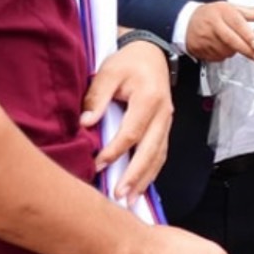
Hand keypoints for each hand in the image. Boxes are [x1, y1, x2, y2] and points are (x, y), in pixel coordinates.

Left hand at [85, 39, 174, 201]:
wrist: (152, 54)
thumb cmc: (128, 63)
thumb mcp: (109, 72)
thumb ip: (97, 96)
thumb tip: (86, 122)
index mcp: (149, 99)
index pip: (132, 132)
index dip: (115, 151)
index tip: (97, 165)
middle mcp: (164, 113)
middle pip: (151, 150)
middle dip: (135, 175)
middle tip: (120, 195)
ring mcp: (167, 122)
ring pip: (159, 156)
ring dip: (145, 179)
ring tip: (131, 199)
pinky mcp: (165, 128)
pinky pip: (161, 153)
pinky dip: (151, 172)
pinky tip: (141, 187)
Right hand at [185, 2, 253, 62]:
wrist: (187, 22)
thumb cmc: (213, 14)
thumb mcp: (233, 8)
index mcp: (223, 12)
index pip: (237, 24)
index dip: (248, 35)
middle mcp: (214, 25)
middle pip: (232, 41)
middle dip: (247, 50)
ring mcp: (206, 39)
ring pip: (227, 50)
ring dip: (235, 51)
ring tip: (232, 42)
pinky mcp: (201, 50)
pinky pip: (219, 56)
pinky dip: (224, 54)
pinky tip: (221, 46)